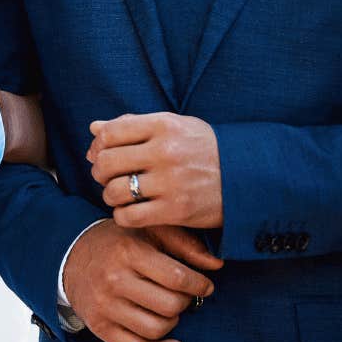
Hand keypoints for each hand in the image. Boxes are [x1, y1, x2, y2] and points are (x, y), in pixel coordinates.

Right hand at [61, 221, 221, 341]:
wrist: (73, 257)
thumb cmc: (120, 243)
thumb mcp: (150, 232)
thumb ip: (185, 244)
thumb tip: (217, 265)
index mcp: (129, 252)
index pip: (176, 277)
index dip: (199, 285)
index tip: (205, 285)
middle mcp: (114, 280)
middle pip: (169, 306)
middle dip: (185, 302)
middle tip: (184, 296)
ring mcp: (105, 306)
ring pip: (156, 329)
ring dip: (173, 322)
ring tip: (170, 310)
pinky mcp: (99, 327)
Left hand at [87, 113, 223, 229]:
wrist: (247, 176)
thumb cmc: (206, 149)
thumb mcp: (175, 127)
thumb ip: (133, 125)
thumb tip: (93, 127)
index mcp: (164, 125)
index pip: (110, 133)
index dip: (98, 145)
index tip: (102, 154)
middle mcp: (165, 152)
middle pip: (107, 162)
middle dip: (100, 172)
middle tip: (108, 177)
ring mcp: (170, 182)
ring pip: (115, 191)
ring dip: (110, 195)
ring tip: (120, 195)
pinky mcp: (176, 211)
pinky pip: (130, 216)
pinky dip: (123, 216)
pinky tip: (131, 211)